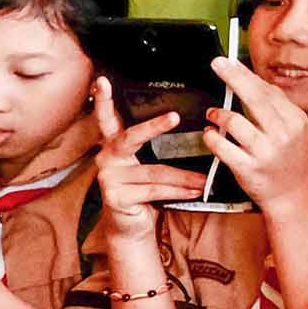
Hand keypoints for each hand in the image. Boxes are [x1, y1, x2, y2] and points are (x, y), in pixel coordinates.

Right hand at [93, 78, 204, 238]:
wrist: (131, 227)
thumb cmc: (144, 193)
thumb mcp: (149, 167)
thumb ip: (158, 150)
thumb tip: (198, 132)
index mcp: (115, 145)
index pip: (107, 119)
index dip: (103, 100)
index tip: (103, 81)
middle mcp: (107, 157)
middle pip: (131, 137)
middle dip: (153, 127)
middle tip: (173, 117)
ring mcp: (109, 177)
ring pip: (154, 172)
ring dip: (184, 177)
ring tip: (204, 180)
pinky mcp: (116, 197)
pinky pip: (154, 190)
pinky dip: (177, 191)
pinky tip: (193, 191)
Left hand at [202, 57, 307, 215]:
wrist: (293, 195)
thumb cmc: (289, 160)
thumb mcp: (293, 130)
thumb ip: (277, 107)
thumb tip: (258, 82)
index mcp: (295, 120)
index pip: (267, 91)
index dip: (245, 74)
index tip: (228, 62)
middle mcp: (283, 134)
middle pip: (255, 98)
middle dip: (233, 78)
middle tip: (217, 64)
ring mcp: (266, 152)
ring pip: (235, 122)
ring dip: (218, 114)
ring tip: (213, 114)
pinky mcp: (249, 168)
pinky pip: (223, 147)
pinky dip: (212, 137)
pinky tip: (210, 134)